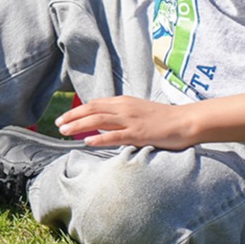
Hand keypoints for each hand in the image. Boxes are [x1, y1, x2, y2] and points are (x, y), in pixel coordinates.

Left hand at [55, 95, 195, 149]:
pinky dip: (99, 137)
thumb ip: (122, 115)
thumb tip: (105, 123)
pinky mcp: (138, 133)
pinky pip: (115, 135)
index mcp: (123, 102)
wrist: (186, 121)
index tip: (64, 117)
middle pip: (92, 109)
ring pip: (98, 120)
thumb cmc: (163, 119)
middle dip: (72, 116)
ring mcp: (131, 120)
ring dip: (79, 125)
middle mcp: (124, 108)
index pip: (94, 104)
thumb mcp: (139, 112)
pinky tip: (87, 141)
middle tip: (58, 124)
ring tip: (65, 132)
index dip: (77, 110)